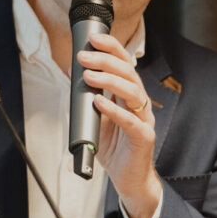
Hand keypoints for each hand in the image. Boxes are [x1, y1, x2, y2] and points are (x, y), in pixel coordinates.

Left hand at [77, 33, 162, 217]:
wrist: (129, 179)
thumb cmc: (116, 149)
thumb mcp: (98, 119)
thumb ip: (90, 100)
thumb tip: (73, 79)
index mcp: (130, 96)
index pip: (124, 64)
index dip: (111, 48)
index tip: (93, 38)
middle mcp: (139, 104)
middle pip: (129, 73)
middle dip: (105, 60)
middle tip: (83, 56)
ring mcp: (144, 119)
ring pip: (132, 91)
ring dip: (109, 80)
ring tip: (89, 75)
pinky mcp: (144, 137)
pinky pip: (131, 121)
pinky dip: (114, 110)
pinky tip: (100, 102)